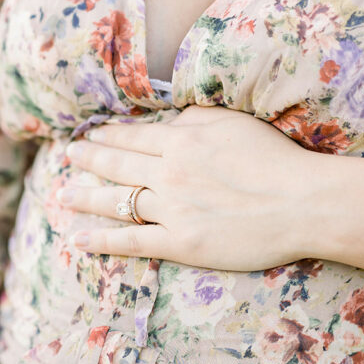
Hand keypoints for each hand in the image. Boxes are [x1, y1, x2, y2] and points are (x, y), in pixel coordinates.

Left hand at [59, 105, 317, 270]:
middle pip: (117, 165)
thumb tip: (169, 122)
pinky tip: (78, 238)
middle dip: (88, 160)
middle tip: (68, 157)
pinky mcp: (181, 243)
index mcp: (182, 140)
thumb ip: (196, 120)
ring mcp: (172, 210)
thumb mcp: (235, 123)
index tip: (91, 136)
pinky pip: (130, 241)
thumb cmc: (277, 161)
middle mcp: (169, 173)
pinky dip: (101, 240)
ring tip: (62, 195)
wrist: (302, 202)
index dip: (109, 136)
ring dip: (85, 197)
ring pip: (116, 201)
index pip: (134, 137)